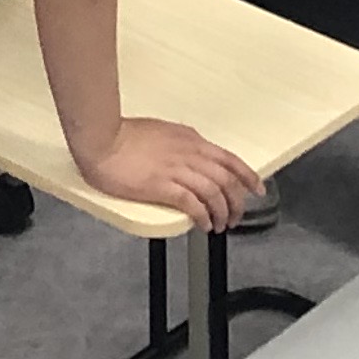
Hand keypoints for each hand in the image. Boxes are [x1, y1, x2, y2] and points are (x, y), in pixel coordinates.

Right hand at [75, 114, 260, 231]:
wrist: (101, 139)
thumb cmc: (122, 135)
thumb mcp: (161, 132)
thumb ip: (179, 144)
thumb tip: (189, 156)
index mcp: (189, 139)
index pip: (228, 158)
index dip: (246, 175)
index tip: (256, 188)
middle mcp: (189, 153)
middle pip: (226, 179)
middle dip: (237, 201)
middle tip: (236, 216)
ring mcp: (177, 169)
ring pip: (214, 193)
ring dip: (222, 212)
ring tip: (220, 226)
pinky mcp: (163, 185)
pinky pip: (193, 204)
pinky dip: (203, 216)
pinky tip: (203, 225)